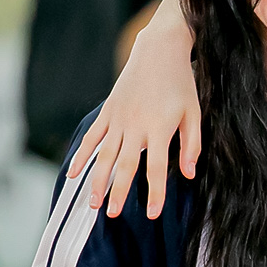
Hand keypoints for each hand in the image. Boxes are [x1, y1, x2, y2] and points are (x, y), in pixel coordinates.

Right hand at [67, 0, 198, 217]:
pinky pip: (92, 137)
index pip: (156, 168)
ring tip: (92, 204)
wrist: (159, 51)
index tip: (153, 214)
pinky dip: (81, 155)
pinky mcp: (107, 111)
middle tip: (111, 216)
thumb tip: (188, 174)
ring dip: (97, 180)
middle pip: (124, 166)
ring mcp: (118, 119)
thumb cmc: (182, 84)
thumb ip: (192, 144)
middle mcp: (135, 126)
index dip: (156, 192)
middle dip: (118, 192)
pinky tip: (72, 174)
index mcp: (160, 129)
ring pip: (104, 155)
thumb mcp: (194, 113)